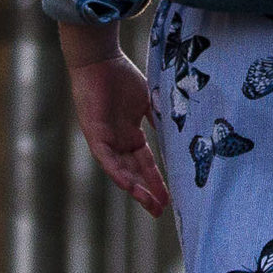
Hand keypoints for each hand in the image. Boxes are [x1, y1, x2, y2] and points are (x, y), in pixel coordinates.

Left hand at [59, 23, 172, 216]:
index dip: (157, 180)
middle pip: (135, 173)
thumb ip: (159, 121)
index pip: (146, 163)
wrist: (100, 60)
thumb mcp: (147, 102)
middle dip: (148, 192)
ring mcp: (106, 140)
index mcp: (130, 134)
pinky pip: (107, 160)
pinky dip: (119, 174)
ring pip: (122, 171)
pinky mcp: (95, 135)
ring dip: (136, 189)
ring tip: (150, 206)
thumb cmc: (122, 76)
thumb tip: (178, 135)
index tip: (170, 198)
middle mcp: (118, 142)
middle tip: (161, 212)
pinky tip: (130, 188)